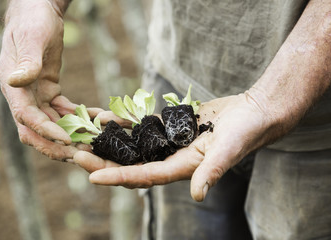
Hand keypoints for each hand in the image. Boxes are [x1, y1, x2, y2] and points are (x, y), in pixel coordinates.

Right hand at [0, 0, 77, 159]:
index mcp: (13, 86)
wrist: (39, 12)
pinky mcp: (49, 91)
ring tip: (91, 142)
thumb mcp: (31, 39)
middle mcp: (22, 95)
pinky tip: (95, 120)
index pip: (26, 117)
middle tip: (81, 153)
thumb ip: (25, 62)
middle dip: (56, 144)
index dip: (45, 130)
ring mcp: (36, 95)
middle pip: (36, 129)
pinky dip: (76, 118)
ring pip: (50, 124)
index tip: (67, 140)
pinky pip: (62, 111)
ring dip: (70, 135)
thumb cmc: (33, 22)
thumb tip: (16, 82)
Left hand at [74, 93, 272, 200]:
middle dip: (104, 160)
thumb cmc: (245, 132)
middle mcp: (171, 158)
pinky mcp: (171, 125)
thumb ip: (212, 171)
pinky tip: (106, 116)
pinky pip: (142, 125)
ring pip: (133, 145)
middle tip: (77, 153)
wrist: (253, 112)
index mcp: (182, 168)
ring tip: (83, 134)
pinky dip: (125, 122)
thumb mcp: (228, 149)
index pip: (144, 176)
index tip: (91, 176)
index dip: (118, 177)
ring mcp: (169, 142)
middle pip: (131, 163)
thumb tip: (198, 195)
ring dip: (109, 141)